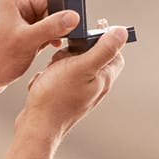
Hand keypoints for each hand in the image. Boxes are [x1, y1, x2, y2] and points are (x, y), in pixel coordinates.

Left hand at [0, 0, 77, 94]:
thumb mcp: (29, 40)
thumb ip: (52, 26)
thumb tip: (73, 16)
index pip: (49, 0)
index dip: (60, 15)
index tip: (65, 30)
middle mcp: (15, 5)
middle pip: (49, 11)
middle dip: (53, 28)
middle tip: (48, 41)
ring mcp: (17, 19)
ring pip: (47, 23)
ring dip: (49, 36)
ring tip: (39, 47)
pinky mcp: (19, 31)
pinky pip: (41, 32)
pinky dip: (44, 41)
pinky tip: (39, 50)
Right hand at [5, 23, 130, 158]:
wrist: (37, 125)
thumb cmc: (57, 96)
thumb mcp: (82, 66)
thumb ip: (103, 49)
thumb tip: (122, 32)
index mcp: (104, 79)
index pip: (114, 54)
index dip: (103, 40)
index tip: (87, 34)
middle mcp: (95, 87)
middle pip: (91, 57)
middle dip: (75, 51)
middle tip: (64, 56)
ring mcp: (79, 92)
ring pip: (72, 65)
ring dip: (60, 62)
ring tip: (52, 69)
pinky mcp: (64, 96)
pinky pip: (58, 77)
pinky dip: (50, 74)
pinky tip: (44, 79)